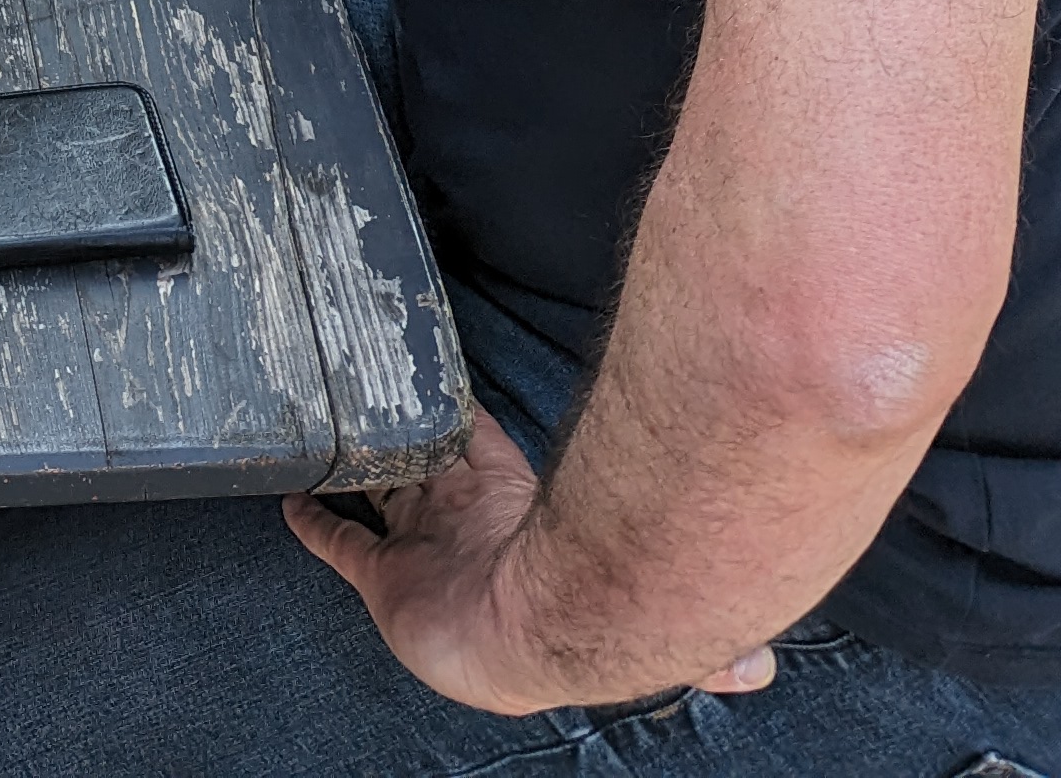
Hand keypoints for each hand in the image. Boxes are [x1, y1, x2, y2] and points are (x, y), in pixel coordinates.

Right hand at [283, 404, 773, 714]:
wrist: (550, 628)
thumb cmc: (597, 588)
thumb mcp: (649, 589)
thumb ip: (705, 622)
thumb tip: (765, 664)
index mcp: (514, 500)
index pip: (479, 451)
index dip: (458, 430)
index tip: (436, 396)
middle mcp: (467, 521)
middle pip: (424, 473)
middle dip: (400, 449)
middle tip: (368, 404)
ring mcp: (427, 548)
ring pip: (378, 496)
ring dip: (354, 473)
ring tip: (323, 437)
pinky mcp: (389, 581)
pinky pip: (340, 543)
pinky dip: (317, 522)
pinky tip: (295, 497)